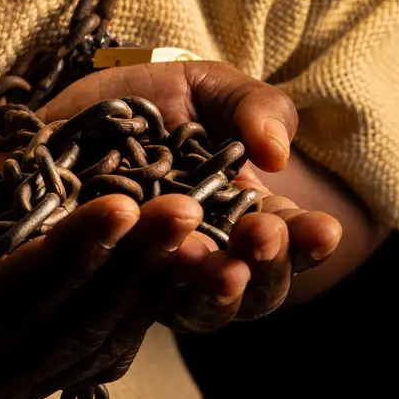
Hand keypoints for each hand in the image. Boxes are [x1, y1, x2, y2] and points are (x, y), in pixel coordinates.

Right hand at [0, 137, 205, 398]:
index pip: (6, 297)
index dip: (67, 253)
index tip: (121, 203)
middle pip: (60, 325)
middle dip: (128, 265)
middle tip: (182, 210)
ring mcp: (5, 381)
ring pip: (92, 343)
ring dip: (148, 286)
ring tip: (191, 229)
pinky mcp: (40, 373)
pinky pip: (104, 351)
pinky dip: (146, 308)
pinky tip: (180, 263)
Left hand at [38, 60, 342, 331]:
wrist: (77, 106)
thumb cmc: (160, 99)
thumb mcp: (216, 91)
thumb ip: (256, 111)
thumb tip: (277, 154)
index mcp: (243, 226)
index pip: (286, 250)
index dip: (306, 245)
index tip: (321, 228)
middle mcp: (199, 263)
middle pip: (243, 296)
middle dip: (260, 269)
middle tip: (263, 237)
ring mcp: (147, 276)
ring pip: (183, 307)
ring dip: (201, 287)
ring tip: (202, 254)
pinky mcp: (91, 271)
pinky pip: (110, 289)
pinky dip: (125, 274)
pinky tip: (133, 245)